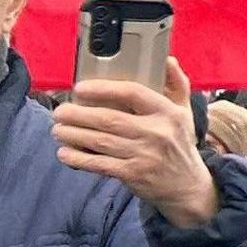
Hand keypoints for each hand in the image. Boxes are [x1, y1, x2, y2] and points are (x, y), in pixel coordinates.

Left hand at [53, 58, 221, 226]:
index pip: (133, 93)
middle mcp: (157, 133)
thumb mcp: (185, 113)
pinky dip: (79, 159)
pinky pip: (100, 164)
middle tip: (60, 112)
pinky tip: (65, 153)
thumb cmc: (179, 145)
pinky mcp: (134, 175)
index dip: (103, 89)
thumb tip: (167, 60)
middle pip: (109, 119)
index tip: (80, 88)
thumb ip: (177, 84)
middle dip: (78, 115)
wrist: (188, 187)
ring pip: (100, 141)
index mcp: (168, 113)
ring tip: (57, 130)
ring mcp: (144, 155)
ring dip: (73, 135)